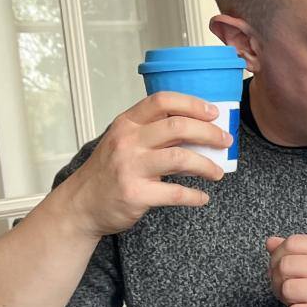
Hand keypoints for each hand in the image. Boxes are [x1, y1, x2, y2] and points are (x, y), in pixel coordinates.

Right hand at [57, 93, 229, 238]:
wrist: (81, 204)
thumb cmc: (108, 172)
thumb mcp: (124, 142)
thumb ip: (153, 133)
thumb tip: (198, 130)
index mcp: (127, 123)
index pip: (162, 101)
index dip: (193, 104)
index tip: (214, 113)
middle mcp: (128, 141)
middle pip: (178, 127)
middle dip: (210, 133)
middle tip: (225, 142)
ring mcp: (131, 167)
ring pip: (181, 159)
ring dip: (207, 165)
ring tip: (217, 173)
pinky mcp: (136, 194)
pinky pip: (176, 193)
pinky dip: (194, 196)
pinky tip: (202, 197)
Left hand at [266, 235, 306, 306]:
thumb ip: (301, 253)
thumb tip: (271, 242)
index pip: (294, 242)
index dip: (278, 256)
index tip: (281, 269)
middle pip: (286, 265)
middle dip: (278, 280)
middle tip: (287, 290)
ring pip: (288, 288)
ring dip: (287, 300)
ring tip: (299, 302)